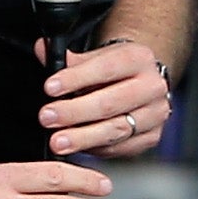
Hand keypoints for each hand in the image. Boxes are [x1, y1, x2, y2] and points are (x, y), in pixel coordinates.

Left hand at [40, 36, 172, 158]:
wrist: (139, 83)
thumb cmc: (111, 71)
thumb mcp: (93, 58)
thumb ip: (68, 58)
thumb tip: (42, 50)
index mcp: (138, 59)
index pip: (106, 67)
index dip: (76, 78)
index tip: (50, 87)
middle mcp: (152, 86)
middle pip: (111, 103)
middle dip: (74, 112)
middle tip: (47, 117)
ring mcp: (155, 113)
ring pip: (117, 128)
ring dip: (83, 137)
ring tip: (58, 141)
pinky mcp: (152, 136)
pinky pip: (121, 147)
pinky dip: (96, 148)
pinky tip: (78, 147)